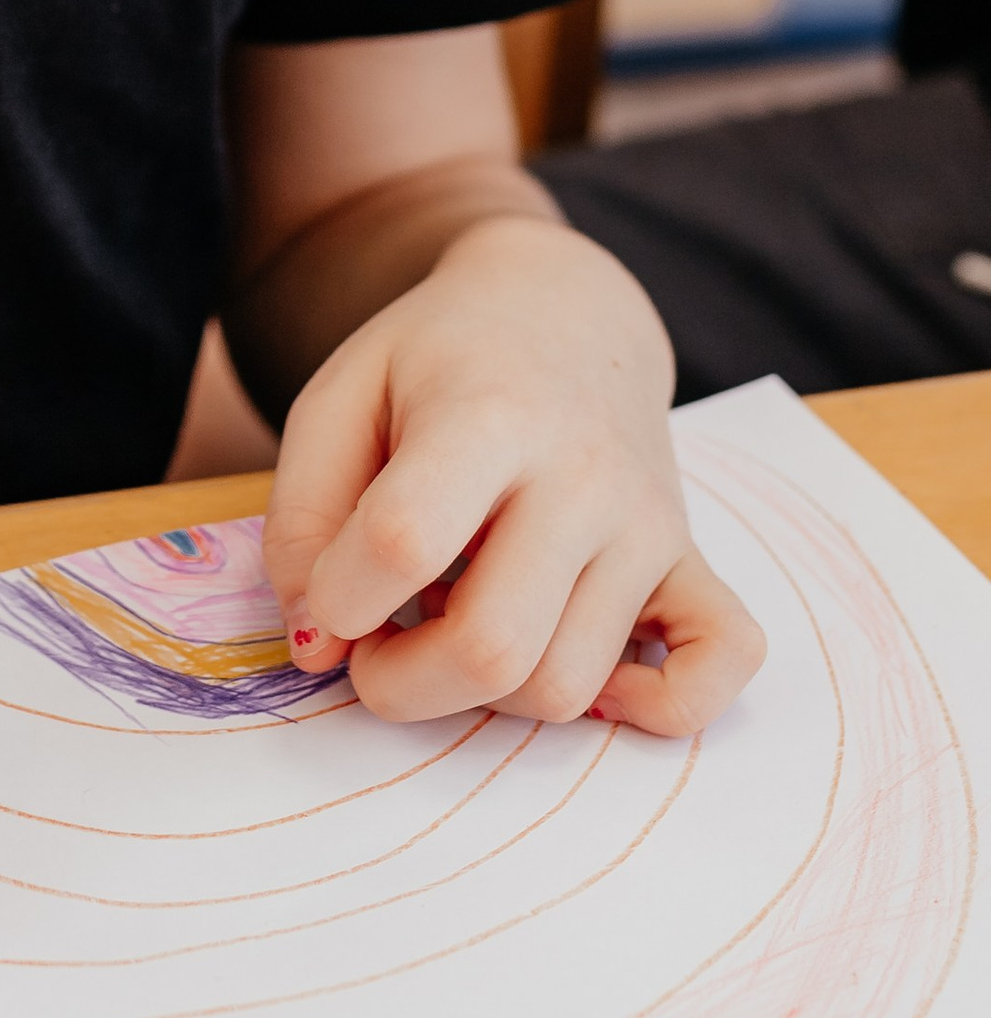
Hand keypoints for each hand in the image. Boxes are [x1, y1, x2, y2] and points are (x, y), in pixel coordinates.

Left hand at [258, 217, 764, 734]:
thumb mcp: (338, 401)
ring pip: (567, 686)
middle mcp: (583, 475)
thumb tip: (320, 641)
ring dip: (488, 693)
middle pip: (492, 645)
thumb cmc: (435, 362)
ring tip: (461, 620)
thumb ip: (302, 520)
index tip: (329, 595)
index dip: (341, 596)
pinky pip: (716, 669)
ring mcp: (648, 525)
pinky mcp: (692, 563)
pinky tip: (578, 665)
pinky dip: (652, 706)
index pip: (403, 539)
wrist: (563, 311)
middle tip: (377, 644)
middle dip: (403, 681)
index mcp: (485, 415)